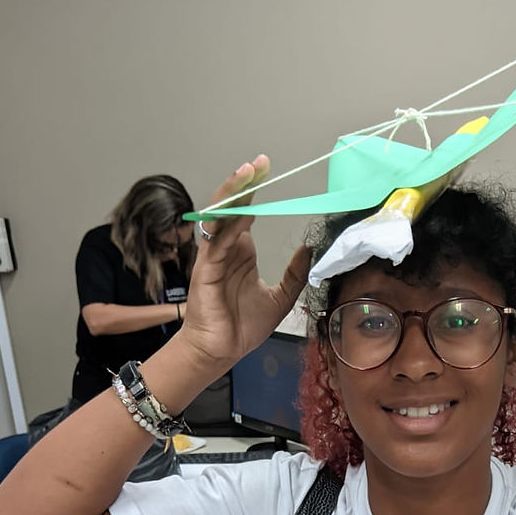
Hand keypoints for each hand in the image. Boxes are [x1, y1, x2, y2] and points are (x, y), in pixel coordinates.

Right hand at [179, 156, 310, 370]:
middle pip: (232, 206)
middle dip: (244, 182)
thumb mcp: (281, 298)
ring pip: (220, 217)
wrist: (221, 351)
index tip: (267, 170)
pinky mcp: (206, 270)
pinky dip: (227, 225)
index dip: (254, 190)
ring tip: (246, 173)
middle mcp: (225, 248)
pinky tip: (240, 212)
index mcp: (240, 251)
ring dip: (232, 194)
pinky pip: (215, 242)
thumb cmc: (242, 327)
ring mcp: (213, 257)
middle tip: (260, 163)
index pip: (245, 212)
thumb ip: (295, 274)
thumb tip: (309, 249)